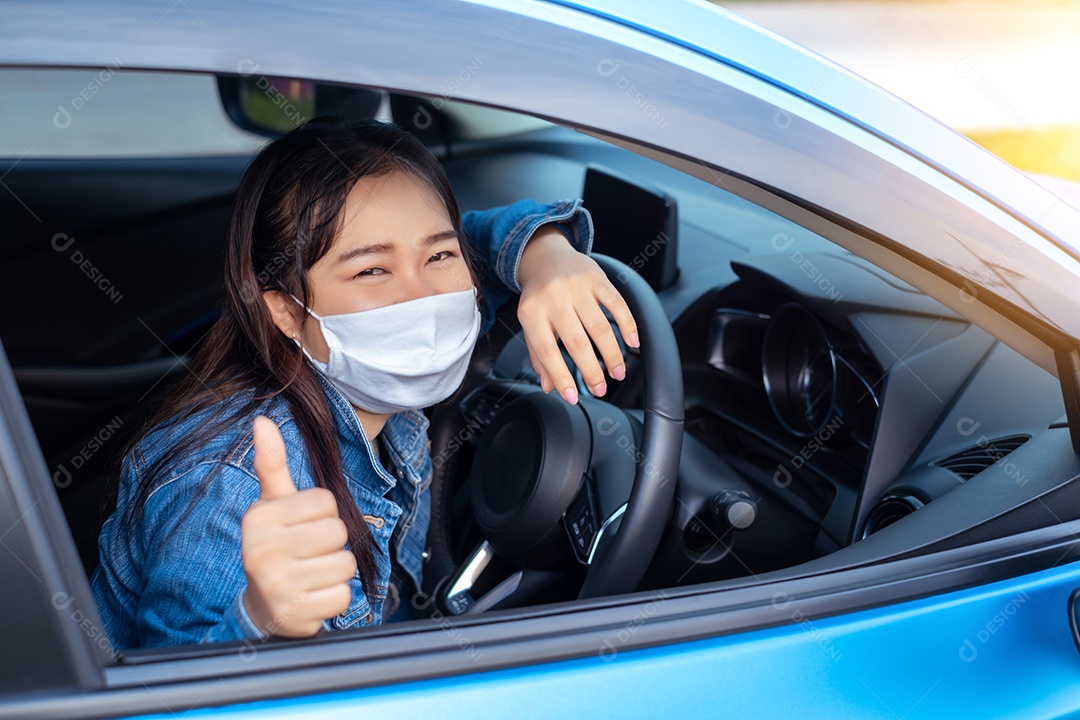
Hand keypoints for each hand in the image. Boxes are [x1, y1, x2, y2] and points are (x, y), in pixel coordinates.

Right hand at [241, 416, 356, 637]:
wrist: (263, 607)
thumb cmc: (276, 546)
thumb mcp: (272, 505)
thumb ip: (272, 464)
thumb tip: (262, 420)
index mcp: (258, 519)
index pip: (325, 501)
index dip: (322, 513)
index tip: (302, 526)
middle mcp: (262, 552)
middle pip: (337, 531)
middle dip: (331, 542)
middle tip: (309, 553)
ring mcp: (278, 585)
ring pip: (345, 563)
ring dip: (335, 570)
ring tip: (312, 574)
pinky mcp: (296, 614)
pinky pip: (344, 595)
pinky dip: (336, 597)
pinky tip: (314, 596)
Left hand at [516, 225, 638, 403]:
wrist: (545, 257)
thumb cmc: (538, 297)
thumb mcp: (530, 324)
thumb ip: (538, 355)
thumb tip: (550, 387)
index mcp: (532, 312)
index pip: (547, 351)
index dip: (561, 377)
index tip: (573, 396)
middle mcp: (554, 298)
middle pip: (577, 342)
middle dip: (592, 371)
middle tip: (601, 389)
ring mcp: (576, 286)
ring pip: (600, 327)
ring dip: (612, 354)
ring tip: (617, 372)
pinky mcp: (596, 277)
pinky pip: (617, 304)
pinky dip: (628, 325)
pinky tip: (632, 343)